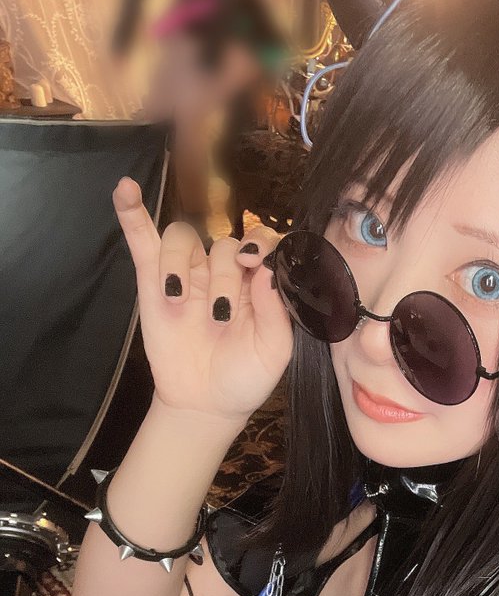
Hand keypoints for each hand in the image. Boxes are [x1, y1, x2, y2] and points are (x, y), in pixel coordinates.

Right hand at [112, 176, 293, 422]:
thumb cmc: (244, 377)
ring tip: (179, 300)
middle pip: (224, 246)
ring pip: (185, 238)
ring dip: (181, 264)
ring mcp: (188, 273)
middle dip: (225, 278)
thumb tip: (271, 272)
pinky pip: (142, 238)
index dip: (263, 243)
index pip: (264, 243)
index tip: (256, 263)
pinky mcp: (153, 281)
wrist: (206, 404)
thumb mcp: (272, 351)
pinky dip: (132, 212)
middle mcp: (224, 272)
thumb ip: (276, 312)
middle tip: (221, 317)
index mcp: (257, 285)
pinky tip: (126, 190)